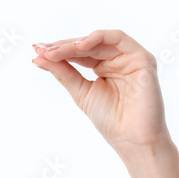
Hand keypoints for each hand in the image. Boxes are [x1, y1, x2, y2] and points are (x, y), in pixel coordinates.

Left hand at [32, 29, 171, 157]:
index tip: (36, 51)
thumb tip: (38, 58)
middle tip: (42, 50)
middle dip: (62, 47)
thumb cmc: (110, 119)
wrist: (132, 139)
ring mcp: (129, 58)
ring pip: (99, 40)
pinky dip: (98, 37)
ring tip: (55, 50)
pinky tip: (79, 45)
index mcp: (103, 67)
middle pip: (86, 45)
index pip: (78, 53)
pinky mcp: (142, 58)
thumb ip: (63, 73)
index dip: (58, 51)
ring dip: (75, 43)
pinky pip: (119, 38)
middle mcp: (116, 59)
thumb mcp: (80, 92)